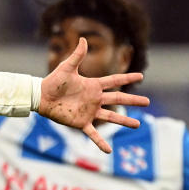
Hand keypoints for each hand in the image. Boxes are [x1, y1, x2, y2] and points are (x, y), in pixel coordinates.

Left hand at [38, 37, 148, 153]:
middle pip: (118, 100)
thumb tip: (83, 39)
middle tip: (147, 102)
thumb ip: (77, 55)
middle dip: (133, 101)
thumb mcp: (66, 68)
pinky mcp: (81, 122)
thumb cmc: (53, 82)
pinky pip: (93, 134)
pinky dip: (100, 142)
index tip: (141, 76)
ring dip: (124, 121)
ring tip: (138, 125)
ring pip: (111, 117)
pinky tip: (109, 151)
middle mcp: (94, 99)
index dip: (127, 79)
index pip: (114, 81)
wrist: (41, 96)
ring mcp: (89, 112)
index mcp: (93, 86)